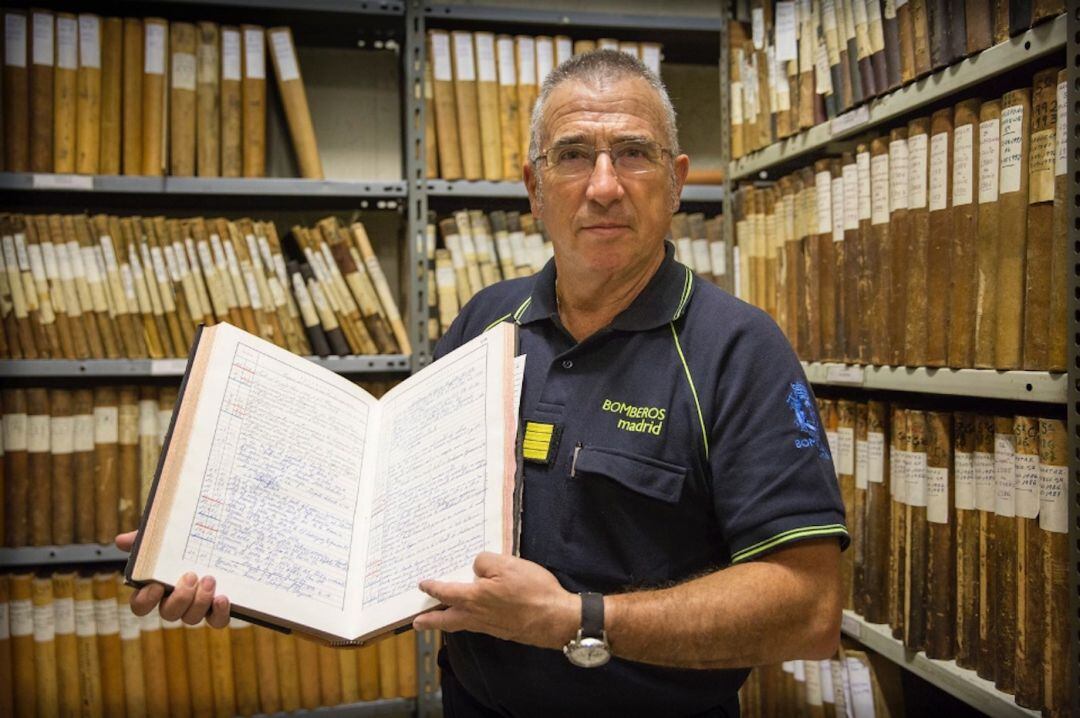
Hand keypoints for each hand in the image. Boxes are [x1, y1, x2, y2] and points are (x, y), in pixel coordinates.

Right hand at [114, 531, 230, 627]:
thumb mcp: (168, 535)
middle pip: (169, 613)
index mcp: (158, 586)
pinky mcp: (219, 608)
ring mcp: (198, 606)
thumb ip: (148, 539)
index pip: (141, 604)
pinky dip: (219, 613)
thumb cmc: (189, 541)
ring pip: (191, 618)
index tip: (156, 586)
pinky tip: (222, 598)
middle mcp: (176, 601)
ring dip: (200, 602)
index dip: (145, 601)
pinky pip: (217, 621)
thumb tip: (121, 540)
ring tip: (209, 579)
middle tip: (191, 576)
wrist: (224, 537)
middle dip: (179, 598)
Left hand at [413, 553, 577, 649]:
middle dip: (431, 620)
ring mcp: (491, 626)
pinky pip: (477, 626)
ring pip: (461, 625)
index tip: (423, 584)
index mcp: (475, 598)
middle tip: (417, 622)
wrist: (556, 619)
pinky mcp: (503, 631)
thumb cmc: (533, 590)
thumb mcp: (508, 565)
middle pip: (447, 619)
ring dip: (447, 622)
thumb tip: (476, 569)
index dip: (433, 587)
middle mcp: (478, 616)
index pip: (447, 592)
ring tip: (438, 621)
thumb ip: (485, 563)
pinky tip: (472, 617)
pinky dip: (467, 622)